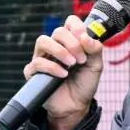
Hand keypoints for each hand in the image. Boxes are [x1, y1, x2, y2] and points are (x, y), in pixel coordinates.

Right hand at [24, 15, 104, 129]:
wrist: (76, 106)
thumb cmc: (84, 84)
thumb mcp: (95, 66)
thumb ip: (94, 49)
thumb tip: (86, 37)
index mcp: (71, 42)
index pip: (70, 23)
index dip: (76, 26)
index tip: (84, 37)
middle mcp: (55, 47)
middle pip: (58, 31)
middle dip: (72, 43)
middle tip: (81, 59)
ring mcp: (43, 57)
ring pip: (43, 41)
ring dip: (60, 50)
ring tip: (71, 63)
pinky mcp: (34, 72)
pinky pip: (37, 62)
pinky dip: (52, 67)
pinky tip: (63, 74)